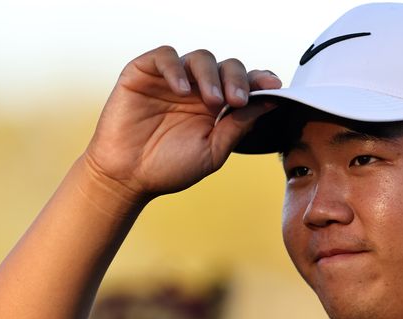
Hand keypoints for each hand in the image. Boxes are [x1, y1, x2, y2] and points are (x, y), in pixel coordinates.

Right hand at [84, 46, 280, 203]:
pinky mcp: (144, 73)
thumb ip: (239, 126)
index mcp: (218, 107)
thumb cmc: (170, 167)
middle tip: (237, 102)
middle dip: (237, 80)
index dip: (260, 80)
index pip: (244, 83)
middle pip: (227, 66)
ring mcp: (172, 79)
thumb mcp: (213, 151)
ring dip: (210, 75)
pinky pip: (164, 56)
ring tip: (212, 100)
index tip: (274, 87)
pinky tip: (181, 89)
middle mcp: (197, 88)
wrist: (128, 178)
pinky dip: (175, 68)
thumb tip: (270, 103)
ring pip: (200, 58)